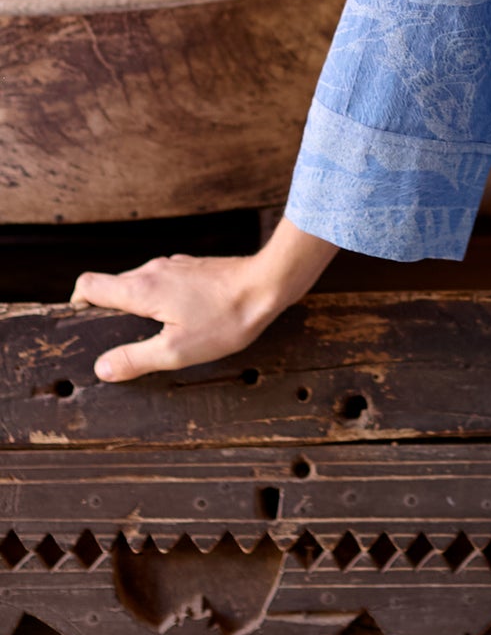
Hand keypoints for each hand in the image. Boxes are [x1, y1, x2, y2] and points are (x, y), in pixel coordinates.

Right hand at [70, 218, 336, 381]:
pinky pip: (165, 283)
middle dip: (110, 312)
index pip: (88, 285)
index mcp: (140, 289)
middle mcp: (152, 270)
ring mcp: (175, 266)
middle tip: (123, 342)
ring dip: (140, 307)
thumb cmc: (225, 319)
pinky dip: (163, 300)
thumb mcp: (176, 351)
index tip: (85, 327)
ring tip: (157, 334)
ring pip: (141, 284)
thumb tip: (102, 368)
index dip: (78, 305)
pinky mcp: (194, 268)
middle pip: (113, 286)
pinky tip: (184, 320)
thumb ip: (135, 359)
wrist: (268, 284)